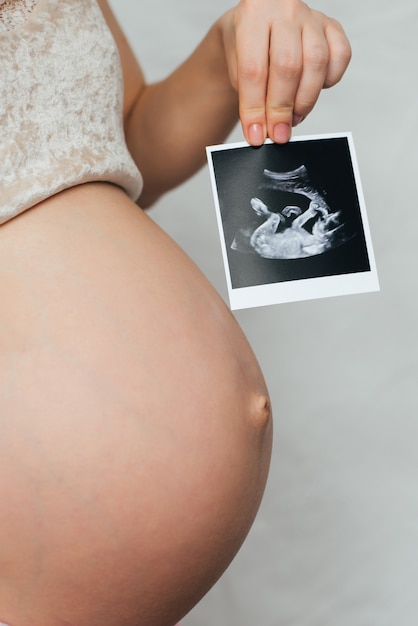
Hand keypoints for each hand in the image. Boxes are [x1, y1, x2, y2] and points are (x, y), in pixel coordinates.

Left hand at [219, 0, 350, 144]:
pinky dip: (329, 80)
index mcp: (253, 14)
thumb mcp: (236, 70)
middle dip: (281, 108)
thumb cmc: (246, 48)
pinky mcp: (332, 26)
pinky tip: (312, 89)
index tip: (257, 135)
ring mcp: (311, 16)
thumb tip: (266, 130)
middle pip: (288, 66)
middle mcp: (284, 10)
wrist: (258, 25)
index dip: (255, 108)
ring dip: (305, 100)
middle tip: (278, 133)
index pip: (254, 69)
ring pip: (316, 63)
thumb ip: (250, 98)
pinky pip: (340, 57)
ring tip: (293, 117)